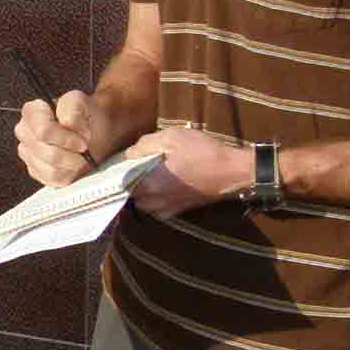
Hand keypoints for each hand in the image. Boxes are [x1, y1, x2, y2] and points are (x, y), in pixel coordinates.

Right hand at [15, 91, 96, 186]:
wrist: (95, 133)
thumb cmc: (87, 117)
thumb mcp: (83, 103)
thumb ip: (73, 108)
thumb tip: (66, 123)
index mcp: (32, 112)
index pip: (43, 131)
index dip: (65, 138)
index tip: (83, 139)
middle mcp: (24, 131)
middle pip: (46, 152)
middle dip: (71, 152)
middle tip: (84, 147)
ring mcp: (27, 152)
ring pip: (50, 168)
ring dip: (71, 164)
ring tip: (80, 155)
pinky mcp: (35, 170)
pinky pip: (52, 179)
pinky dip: (68, 174)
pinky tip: (73, 163)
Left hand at [127, 127, 248, 216]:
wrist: (233, 172)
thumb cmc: (203, 153)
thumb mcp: (172, 138)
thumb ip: (145, 145)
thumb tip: (129, 153)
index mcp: (149, 185)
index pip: (120, 183)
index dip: (116, 172)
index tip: (117, 161)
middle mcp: (154, 202)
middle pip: (130, 194)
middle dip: (129, 181)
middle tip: (134, 165)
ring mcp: (167, 209)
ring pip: (143, 203)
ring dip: (142, 191)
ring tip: (148, 174)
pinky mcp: (179, 211)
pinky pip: (158, 207)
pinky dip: (155, 198)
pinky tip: (163, 183)